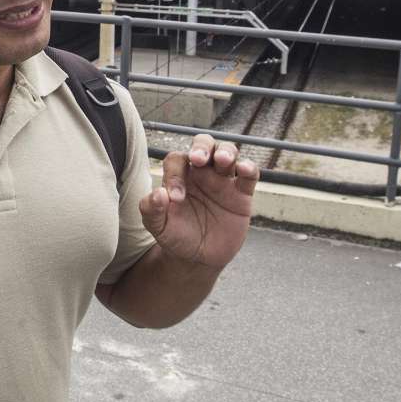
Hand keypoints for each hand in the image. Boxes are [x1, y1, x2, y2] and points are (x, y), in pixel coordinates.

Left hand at [139, 133, 259, 269]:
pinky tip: (244, 169)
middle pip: (204, 144)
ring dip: (226, 151)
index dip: (175, 174)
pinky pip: (249, 175)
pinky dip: (249, 168)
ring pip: (228, 153)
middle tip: (198, 158)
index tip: (176, 198)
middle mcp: (201, 173)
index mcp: (179, 175)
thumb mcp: (158, 227)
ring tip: (222, 159)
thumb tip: (157, 194)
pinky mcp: (241, 194)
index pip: (177, 161)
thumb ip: (151, 210)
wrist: (198, 257)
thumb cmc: (176, 235)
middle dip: (202, 146)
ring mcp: (223, 181)